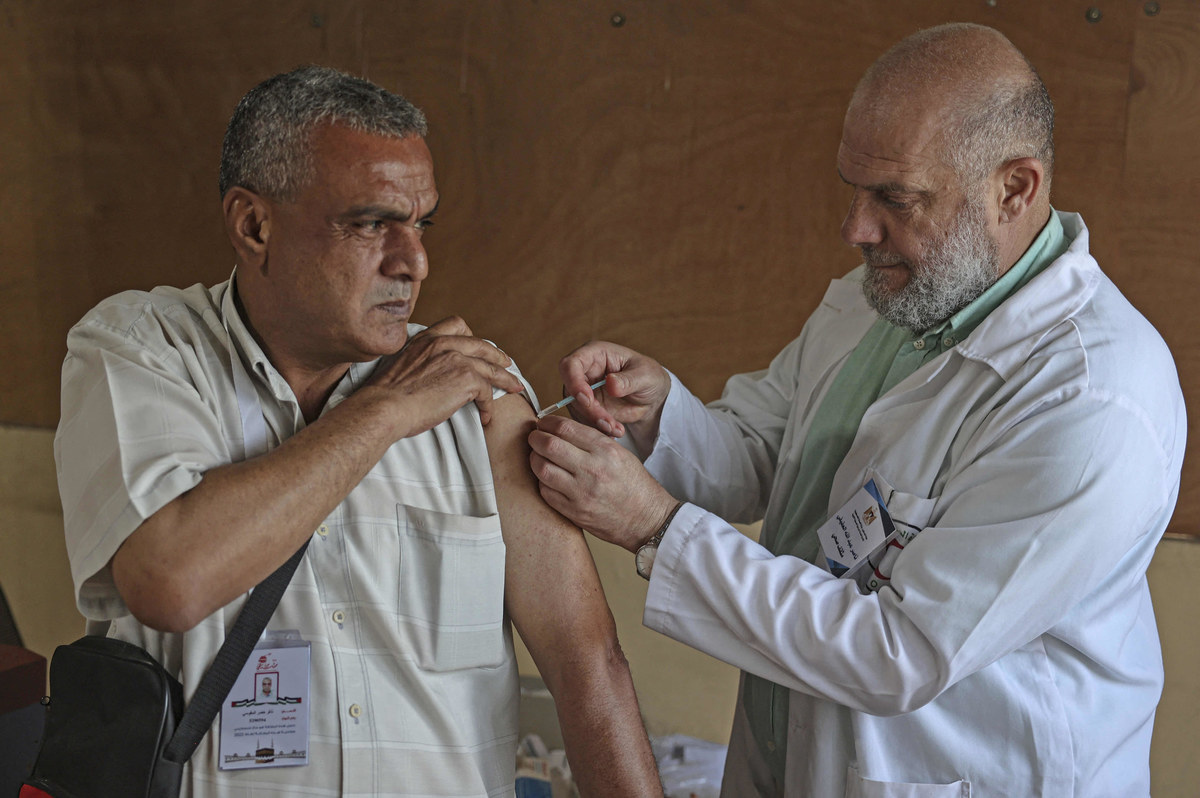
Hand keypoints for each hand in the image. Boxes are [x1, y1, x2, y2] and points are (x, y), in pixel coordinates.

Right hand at [358, 316, 524, 436]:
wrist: (384, 407)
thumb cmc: (385, 396)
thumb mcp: (402, 366)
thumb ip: (420, 362)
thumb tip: (431, 377)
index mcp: (426, 339)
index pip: (456, 324)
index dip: (472, 336)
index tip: (479, 347)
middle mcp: (443, 343)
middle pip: (481, 345)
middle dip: (497, 356)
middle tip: (507, 365)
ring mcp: (457, 359)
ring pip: (491, 368)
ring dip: (505, 380)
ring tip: (514, 388)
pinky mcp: (467, 378)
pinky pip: (487, 391)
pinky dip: (489, 405)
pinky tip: (486, 415)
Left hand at [529, 414, 678, 551]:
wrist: (646, 518)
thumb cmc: (634, 485)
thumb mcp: (620, 453)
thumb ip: (592, 440)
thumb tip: (561, 429)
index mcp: (605, 450)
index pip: (565, 428)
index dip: (547, 423)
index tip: (543, 423)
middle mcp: (592, 469)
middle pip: (548, 445)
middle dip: (535, 438)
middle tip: (534, 438)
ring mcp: (581, 493)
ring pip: (542, 469)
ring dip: (534, 460)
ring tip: (537, 457)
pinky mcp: (574, 512)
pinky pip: (545, 492)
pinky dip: (542, 482)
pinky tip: (547, 478)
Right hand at [557, 341, 670, 441]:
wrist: (652, 398)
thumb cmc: (649, 377)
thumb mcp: (646, 376)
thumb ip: (628, 380)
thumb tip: (610, 383)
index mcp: (595, 354)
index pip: (570, 364)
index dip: (574, 382)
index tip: (588, 400)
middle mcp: (584, 372)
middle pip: (570, 391)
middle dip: (588, 410)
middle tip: (608, 423)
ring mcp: (583, 391)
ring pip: (576, 409)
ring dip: (594, 423)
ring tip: (617, 429)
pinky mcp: (587, 409)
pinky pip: (584, 421)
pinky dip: (598, 429)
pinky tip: (615, 431)